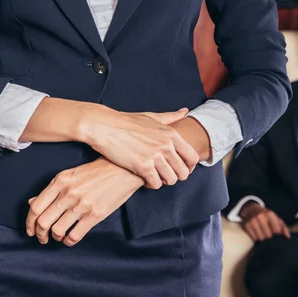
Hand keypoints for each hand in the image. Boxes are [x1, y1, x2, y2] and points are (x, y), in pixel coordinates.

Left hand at [25, 157, 144, 245]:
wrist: (124, 169)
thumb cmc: (98, 170)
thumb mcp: (72, 174)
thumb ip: (52, 189)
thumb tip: (32, 203)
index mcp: (60, 181)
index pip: (35, 207)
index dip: (29, 223)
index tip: (31, 230)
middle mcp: (69, 193)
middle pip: (43, 221)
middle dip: (40, 234)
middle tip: (42, 238)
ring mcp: (82, 204)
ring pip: (57, 230)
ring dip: (55, 237)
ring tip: (58, 237)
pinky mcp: (96, 214)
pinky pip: (75, 235)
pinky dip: (69, 241)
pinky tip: (70, 238)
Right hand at [79, 106, 199, 188]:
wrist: (104, 126)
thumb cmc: (126, 121)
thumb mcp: (151, 117)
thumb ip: (170, 117)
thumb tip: (185, 112)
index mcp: (171, 134)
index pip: (192, 157)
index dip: (190, 167)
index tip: (182, 169)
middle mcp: (166, 146)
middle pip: (183, 171)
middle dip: (177, 176)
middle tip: (168, 176)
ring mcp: (155, 157)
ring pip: (171, 180)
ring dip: (164, 182)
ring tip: (157, 178)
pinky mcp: (142, 166)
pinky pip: (155, 184)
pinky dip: (152, 185)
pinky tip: (146, 180)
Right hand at [239, 202, 290, 240]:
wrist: (251, 209)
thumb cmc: (266, 216)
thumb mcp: (276, 219)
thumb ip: (284, 227)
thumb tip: (288, 237)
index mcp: (270, 214)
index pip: (277, 231)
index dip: (277, 233)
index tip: (275, 232)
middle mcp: (261, 216)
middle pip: (268, 236)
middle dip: (269, 236)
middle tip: (268, 233)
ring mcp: (252, 220)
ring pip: (261, 238)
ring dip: (262, 238)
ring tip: (262, 233)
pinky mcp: (246, 225)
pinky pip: (253, 238)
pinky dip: (256, 238)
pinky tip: (256, 233)